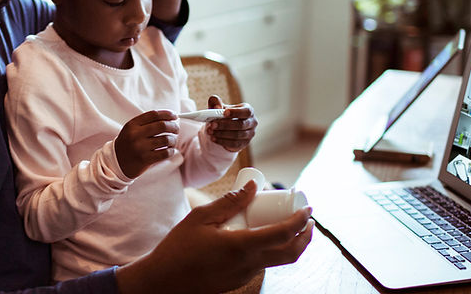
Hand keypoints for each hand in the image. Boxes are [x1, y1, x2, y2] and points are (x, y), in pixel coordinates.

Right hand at [115, 110, 178, 178]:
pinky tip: (170, 150)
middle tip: (176, 129)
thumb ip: (147, 123)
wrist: (116, 163)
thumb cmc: (128, 144)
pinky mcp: (145, 159)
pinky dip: (171, 151)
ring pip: (166, 140)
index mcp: (132, 125)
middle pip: (162, 125)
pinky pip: (165, 153)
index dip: (167, 114)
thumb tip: (170, 119)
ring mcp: (140, 147)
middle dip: (173, 126)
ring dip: (173, 140)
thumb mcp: (132, 130)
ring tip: (172, 141)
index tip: (175, 116)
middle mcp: (135, 135)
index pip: (154, 114)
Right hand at [116, 181, 313, 293]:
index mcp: (241, 246)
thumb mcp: (200, 218)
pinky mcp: (238, 281)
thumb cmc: (177, 248)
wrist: (163, 282)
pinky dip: (270, 250)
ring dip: (289, 244)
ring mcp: (244, 276)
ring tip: (285, 224)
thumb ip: (229, 202)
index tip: (307, 208)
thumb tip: (252, 187)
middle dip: (306, 236)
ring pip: (277, 261)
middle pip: (290, 253)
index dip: (301, 220)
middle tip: (308, 220)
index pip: (283, 233)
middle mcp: (248, 265)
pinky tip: (260, 237)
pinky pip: (261, 265)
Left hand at [206, 95, 256, 151]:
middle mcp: (252, 122)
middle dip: (225, 125)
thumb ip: (216, 103)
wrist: (225, 128)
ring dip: (222, 134)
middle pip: (241, 125)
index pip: (246, 111)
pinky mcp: (244, 144)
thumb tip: (216, 107)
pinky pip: (234, 144)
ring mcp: (249, 134)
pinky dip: (222, 141)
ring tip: (210, 131)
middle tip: (212, 125)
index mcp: (248, 110)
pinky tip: (213, 138)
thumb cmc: (224, 115)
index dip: (236, 112)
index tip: (224, 113)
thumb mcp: (219, 107)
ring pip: (237, 136)